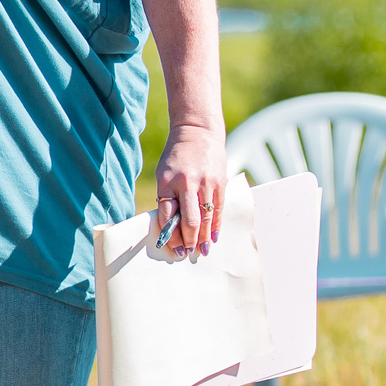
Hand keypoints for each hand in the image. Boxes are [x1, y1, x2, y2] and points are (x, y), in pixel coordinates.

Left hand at [153, 122, 227, 256]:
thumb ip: (167, 197)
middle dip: (188, 240)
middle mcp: (187, 183)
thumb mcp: (164, 174)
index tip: (171, 247)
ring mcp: (206, 183)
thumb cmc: (176, 157)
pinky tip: (213, 236)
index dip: (169, 235)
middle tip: (187, 253)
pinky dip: (216, 225)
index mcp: (167, 182)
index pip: (167, 215)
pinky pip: (218, 209)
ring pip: (205, 218)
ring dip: (203, 237)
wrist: (197, 132)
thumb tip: (171, 227)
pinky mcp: (220, 182)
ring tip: (202, 250)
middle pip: (189, 220)